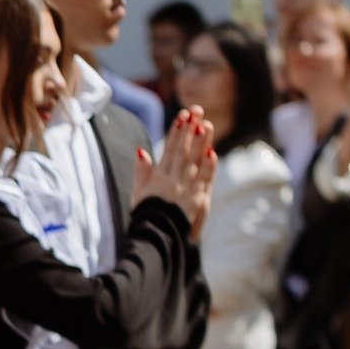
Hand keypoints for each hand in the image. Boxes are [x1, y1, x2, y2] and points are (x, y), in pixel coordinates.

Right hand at [132, 107, 215, 235]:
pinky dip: (209, 166)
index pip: (168, 150)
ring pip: (195, 163)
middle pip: (183, 152)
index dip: (175, 132)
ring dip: (202, 143)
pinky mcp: (198, 201)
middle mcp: (173, 182)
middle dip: (190, 130)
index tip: (181, 116)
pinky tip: (212, 152)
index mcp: (158, 179)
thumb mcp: (138, 192)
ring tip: (207, 124)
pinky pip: (204, 180)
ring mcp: (187, 191)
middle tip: (196, 111)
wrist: (156, 237)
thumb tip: (142, 150)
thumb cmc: (146, 213)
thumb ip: (141, 171)